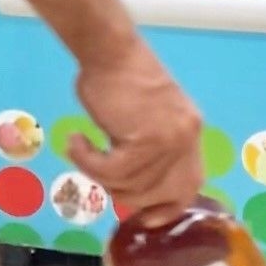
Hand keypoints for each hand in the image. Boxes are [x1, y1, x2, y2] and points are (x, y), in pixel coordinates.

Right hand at [71, 41, 204, 221]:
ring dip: (97, 173)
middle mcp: (187, 138)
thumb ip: (142, 144)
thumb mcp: (138, 115)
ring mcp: (171, 140)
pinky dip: (87, 162)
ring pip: (132, 184)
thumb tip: (126, 174)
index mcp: (188, 131)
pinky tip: (76, 142)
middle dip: (129, 196)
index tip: (145, 216)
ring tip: (78, 149)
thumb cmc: (113, 74)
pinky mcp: (147, 139)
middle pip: (164, 193)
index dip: (169, 206)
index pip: (189, 183)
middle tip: (98, 174)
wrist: (108, 49)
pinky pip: (113, 170)